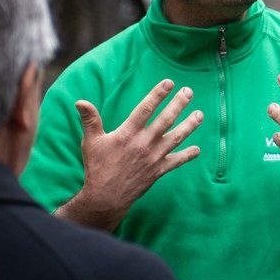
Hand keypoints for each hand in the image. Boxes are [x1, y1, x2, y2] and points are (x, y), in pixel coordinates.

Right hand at [55, 79, 202, 231]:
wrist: (106, 197)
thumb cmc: (97, 167)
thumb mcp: (91, 141)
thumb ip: (90, 120)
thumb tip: (80, 101)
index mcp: (128, 133)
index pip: (146, 109)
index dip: (158, 94)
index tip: (169, 82)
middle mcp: (144, 143)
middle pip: (166, 119)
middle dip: (179, 104)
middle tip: (189, 92)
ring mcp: (154, 157)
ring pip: (176, 138)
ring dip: (190, 125)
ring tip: (200, 115)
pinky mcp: (158, 171)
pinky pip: (176, 161)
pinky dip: (188, 155)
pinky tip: (197, 149)